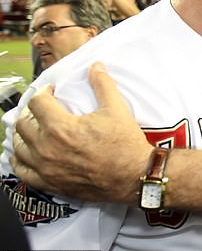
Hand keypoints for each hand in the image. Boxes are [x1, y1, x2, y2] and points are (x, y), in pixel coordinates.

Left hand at [11, 62, 151, 204]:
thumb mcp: (117, 109)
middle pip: (23, 124)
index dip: (43, 92)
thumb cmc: (125, 144)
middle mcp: (47, 148)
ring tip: (34, 128)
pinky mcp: (50, 183)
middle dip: (31, 112)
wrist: (134, 176)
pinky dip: (19, 160)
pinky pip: (22, 171)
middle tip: (43, 108)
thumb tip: (96, 66)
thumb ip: (102, 84)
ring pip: (18, 147)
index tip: (52, 91)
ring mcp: (46, 168)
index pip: (37, 103)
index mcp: (61, 128)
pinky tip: (26, 152)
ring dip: (23, 134)